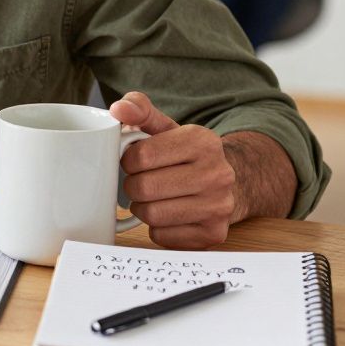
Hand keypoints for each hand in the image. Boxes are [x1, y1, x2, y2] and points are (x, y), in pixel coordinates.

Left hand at [110, 92, 237, 248]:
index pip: (141, 156)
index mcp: (203, 141)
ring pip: (152, 215)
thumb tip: (118, 108)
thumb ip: (139, 109)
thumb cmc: (184, 155)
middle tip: (140, 182)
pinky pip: (162, 237)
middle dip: (132, 185)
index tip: (133, 161)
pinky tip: (166, 214)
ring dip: (141, 208)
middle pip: (144, 187)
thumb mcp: (165, 127)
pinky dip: (156, 228)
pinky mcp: (214, 233)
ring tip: (151, 197)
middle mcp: (218, 174)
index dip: (127, 161)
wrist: (226, 183)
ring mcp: (219, 206)